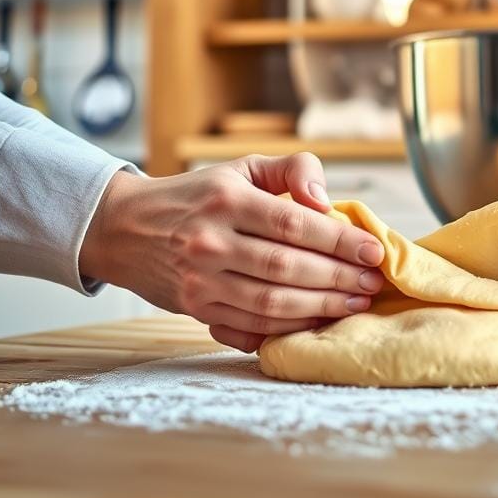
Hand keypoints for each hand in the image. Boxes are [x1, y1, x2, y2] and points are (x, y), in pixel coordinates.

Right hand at [80, 153, 385, 353]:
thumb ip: (292, 170)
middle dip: (339, 278)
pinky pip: (250, 326)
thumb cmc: (198, 195)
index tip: (374, 250)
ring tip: (356, 302)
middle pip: (287, 268)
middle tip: (373, 282)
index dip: (339, 240)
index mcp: (226, 199)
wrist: (124, 227)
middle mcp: (209, 240)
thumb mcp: (242, 168)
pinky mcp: (195, 308)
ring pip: (271, 303)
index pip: (293, 224)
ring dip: (321, 307)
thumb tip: (326, 202)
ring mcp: (200, 280)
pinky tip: (318, 320)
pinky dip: (288, 329)